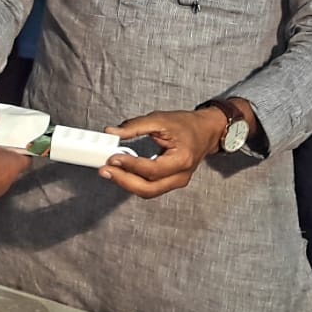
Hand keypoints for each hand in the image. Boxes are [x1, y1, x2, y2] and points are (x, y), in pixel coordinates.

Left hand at [100, 108, 226, 199]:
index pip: (152, 169)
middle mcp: (181, 176)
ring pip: (148, 191)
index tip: (113, 157)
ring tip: (109, 171)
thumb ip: (135, 126)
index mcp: (182, 159)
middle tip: (105, 170)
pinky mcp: (171, 183)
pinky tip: (121, 172)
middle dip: (124, 181)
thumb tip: (111, 132)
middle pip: (149, 189)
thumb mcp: (160, 119)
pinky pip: (150, 188)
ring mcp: (177, 182)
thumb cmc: (186, 125)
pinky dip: (134, 182)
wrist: (206, 131)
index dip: (131, 165)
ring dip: (126, 183)